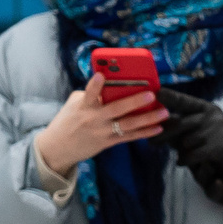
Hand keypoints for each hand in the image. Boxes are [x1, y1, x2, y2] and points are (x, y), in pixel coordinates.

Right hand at [35, 73, 165, 180]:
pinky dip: (144, 132)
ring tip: (164, 112)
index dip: (95, 85)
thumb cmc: (68, 121)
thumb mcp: (73, 104)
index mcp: (84, 105)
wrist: (59, 148)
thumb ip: (90, 95)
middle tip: (151, 95)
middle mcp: (94, 118)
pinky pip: (129, 137)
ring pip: (128, 124)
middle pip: (116, 109)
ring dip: (148, 118)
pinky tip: (158, 128)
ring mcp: (102, 131)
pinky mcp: (108, 142)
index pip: (88, 93)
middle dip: (135, 101)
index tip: (101, 75)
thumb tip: (110, 86)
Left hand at [157, 87, 222, 207]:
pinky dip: (184, 160)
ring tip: (181, 153)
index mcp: (205, 107)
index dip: (170, 97)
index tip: (156, 93)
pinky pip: (192, 155)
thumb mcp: (201, 126)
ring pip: (185, 142)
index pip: (184, 101)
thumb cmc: (213, 140)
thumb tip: (157, 120)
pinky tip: (182, 162)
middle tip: (150, 142)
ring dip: (179, 151)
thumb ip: (183, 122)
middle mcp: (211, 116)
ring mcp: (216, 131)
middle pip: (179, 124)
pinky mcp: (218, 147)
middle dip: (163, 134)